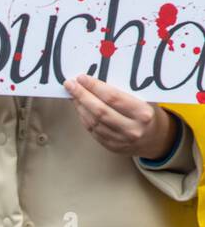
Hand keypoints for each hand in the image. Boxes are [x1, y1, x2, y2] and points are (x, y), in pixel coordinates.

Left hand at [64, 76, 178, 159]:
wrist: (155, 139)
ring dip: (80, 107)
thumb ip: (124, 92)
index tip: (82, 78)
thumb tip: (96, 80)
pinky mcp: (112, 147)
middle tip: (70, 85)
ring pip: (94, 123)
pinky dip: (84, 118)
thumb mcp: (144, 99)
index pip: (113, 98)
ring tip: (73, 95)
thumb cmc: (147, 113)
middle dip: (82, 96)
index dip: (95, 87)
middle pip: (100, 111)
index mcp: (142, 113)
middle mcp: (132, 129)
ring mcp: (121, 140)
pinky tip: (80, 108)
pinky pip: (93, 132)